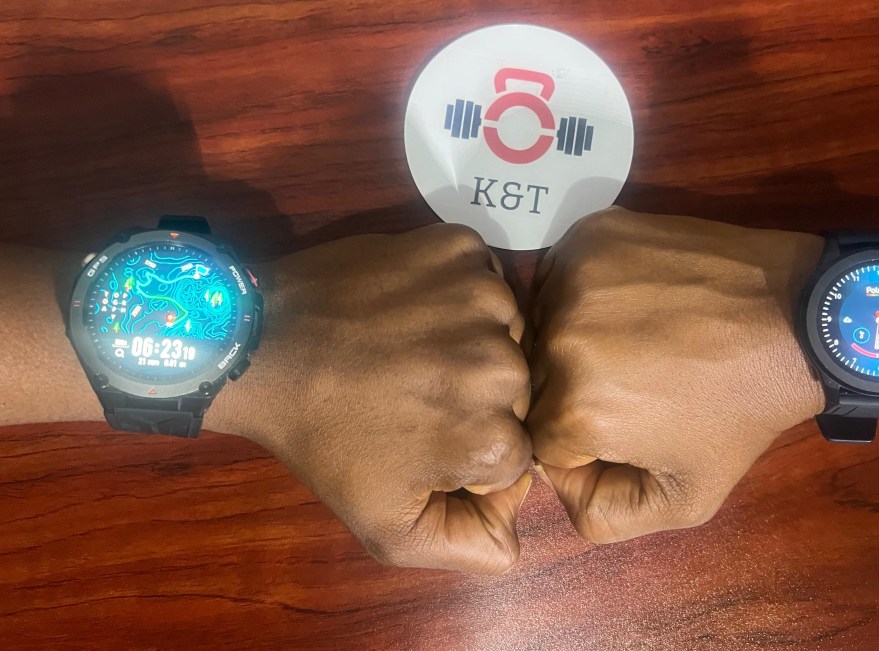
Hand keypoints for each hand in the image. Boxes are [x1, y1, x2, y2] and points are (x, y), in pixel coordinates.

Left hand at [207, 225, 531, 573]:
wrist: (264, 346)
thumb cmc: (324, 439)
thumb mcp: (387, 529)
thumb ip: (470, 549)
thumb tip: (515, 535)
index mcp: (494, 435)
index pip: (516, 451)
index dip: (470, 451)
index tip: (421, 437)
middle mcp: (506, 365)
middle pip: (515, 392)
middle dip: (473, 399)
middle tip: (411, 394)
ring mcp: (483, 298)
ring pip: (504, 332)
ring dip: (470, 342)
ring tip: (410, 350)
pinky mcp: (459, 247)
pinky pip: (484, 277)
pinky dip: (458, 293)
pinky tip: (414, 309)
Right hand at [528, 208, 824, 543]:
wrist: (795, 317)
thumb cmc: (742, 410)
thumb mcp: (687, 498)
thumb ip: (604, 516)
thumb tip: (555, 480)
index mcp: (576, 409)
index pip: (535, 440)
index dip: (577, 443)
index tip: (622, 426)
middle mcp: (559, 341)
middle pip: (534, 382)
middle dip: (572, 393)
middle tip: (632, 383)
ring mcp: (573, 278)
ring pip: (541, 326)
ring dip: (571, 340)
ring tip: (633, 340)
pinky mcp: (591, 235)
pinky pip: (558, 277)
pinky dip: (580, 294)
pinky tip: (629, 303)